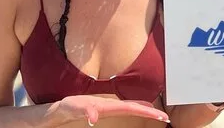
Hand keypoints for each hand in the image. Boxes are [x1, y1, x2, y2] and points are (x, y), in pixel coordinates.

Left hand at [49, 95, 170, 125]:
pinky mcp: (106, 110)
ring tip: (159, 115)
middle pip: (134, 106)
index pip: (130, 107)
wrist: (58, 108)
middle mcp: (109, 104)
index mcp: (106, 105)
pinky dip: (137, 110)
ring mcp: (108, 107)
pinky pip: (126, 110)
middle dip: (150, 111)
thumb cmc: (64, 108)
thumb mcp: (70, 109)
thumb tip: (95, 118)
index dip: (145, 111)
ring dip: (145, 111)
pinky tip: (142, 111)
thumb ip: (83, 111)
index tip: (160, 115)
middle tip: (166, 117)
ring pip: (132, 107)